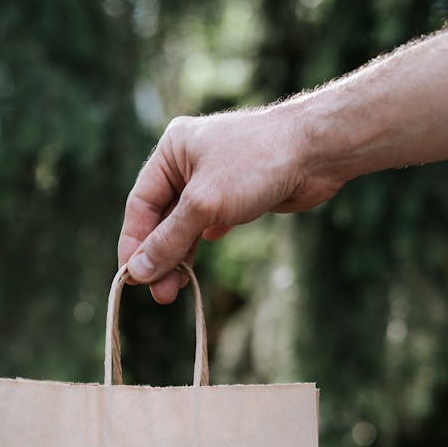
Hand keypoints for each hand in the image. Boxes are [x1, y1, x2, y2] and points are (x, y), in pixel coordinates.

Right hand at [117, 105, 342, 302]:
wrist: (316, 152)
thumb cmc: (257, 163)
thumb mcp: (204, 205)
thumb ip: (169, 240)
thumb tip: (137, 272)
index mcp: (172, 151)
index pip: (140, 204)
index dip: (133, 244)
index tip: (131, 279)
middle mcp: (188, 163)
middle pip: (161, 218)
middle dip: (158, 257)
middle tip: (160, 295)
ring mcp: (213, 179)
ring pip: (184, 225)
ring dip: (178, 257)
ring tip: (175, 290)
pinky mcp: (236, 195)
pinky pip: (207, 225)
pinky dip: (199, 245)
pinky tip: (194, 265)